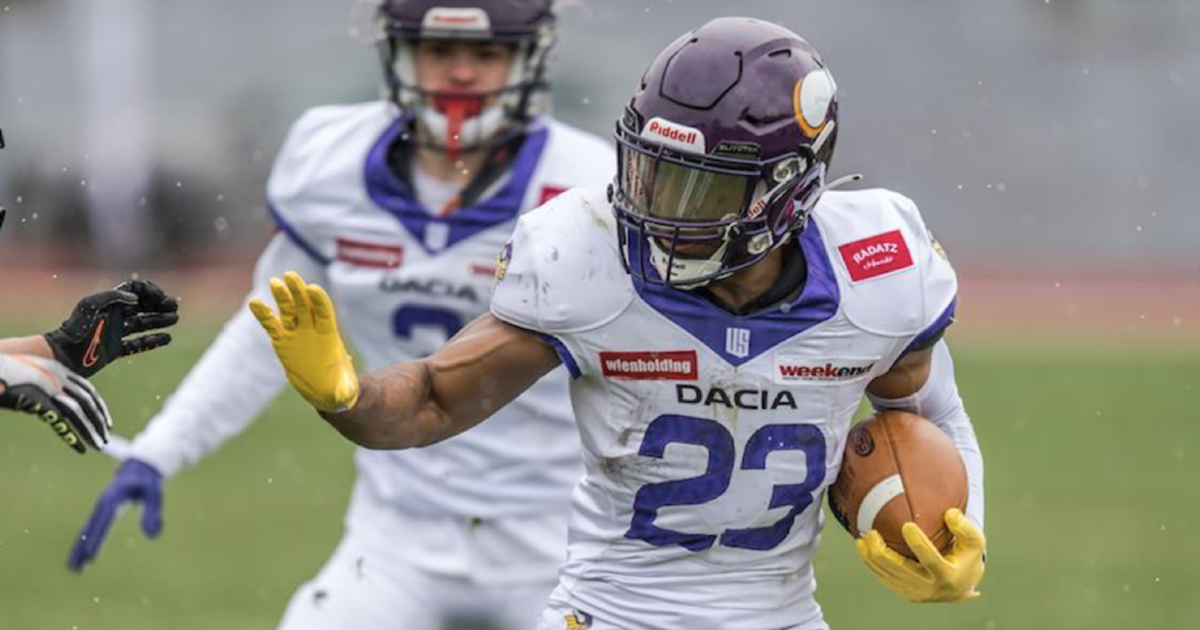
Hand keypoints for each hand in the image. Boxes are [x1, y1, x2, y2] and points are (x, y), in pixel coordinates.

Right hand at [0, 354, 110, 452]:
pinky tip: (80, 448)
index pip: (87, 389)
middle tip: (106, 435)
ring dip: (91, 430)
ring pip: (79, 413)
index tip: (106, 419)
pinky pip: (60, 423)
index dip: (98, 405)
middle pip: (87, 401)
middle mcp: (58, 378)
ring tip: (100, 445)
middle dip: (98, 420)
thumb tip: (46, 397)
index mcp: (58, 370)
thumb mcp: (28, 372)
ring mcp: (50, 390)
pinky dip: (72, 436)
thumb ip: (40, 381)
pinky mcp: (40, 403)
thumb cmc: (4, 371)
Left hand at [44, 279, 179, 376]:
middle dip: (159, 305)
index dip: (150, 292)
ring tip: (174, 320)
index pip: (134, 291)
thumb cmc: (75, 330)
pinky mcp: (115, 350)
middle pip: (141, 307)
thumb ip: (113, 297)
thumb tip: (136, 299)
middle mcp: (113, 316)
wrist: (63, 356)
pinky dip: (153, 341)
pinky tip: (167, 338)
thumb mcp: (90, 306)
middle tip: (174, 308)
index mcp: (108, 304)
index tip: (162, 298)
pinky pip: (138, 344)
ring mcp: (115, 333)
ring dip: (159, 321)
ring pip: (142, 324)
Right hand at [68, 458, 163, 571]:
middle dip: (82, 548)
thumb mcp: (154, 495)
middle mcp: (102, 504)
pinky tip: (81, 558)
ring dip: (79, 549)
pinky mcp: (101, 511)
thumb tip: (151, 536)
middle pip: (89, 529)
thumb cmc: (148, 482)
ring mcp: (100, 507)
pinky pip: (91, 529)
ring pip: (87, 531)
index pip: (103, 521)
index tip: (89, 555)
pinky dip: (84, 542)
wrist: (139, 469)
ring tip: (73, 569)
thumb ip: (153, 513)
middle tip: (75, 569)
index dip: (96, 538)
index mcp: (113, 498)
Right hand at [248, 271, 358, 412]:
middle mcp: (311, 330)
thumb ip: (345, 391)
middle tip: (290, 276)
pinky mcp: (282, 341)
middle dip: (298, 292)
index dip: (319, 301)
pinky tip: (254, 302)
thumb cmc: (338, 388)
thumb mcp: (344, 391)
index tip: (314, 289)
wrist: (326, 390)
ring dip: (282, 296)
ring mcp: (296, 334)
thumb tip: (347, 397)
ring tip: (275, 281)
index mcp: (328, 337)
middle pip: (304, 306)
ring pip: (288, 311)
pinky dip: (263, 314)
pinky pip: (271, 325)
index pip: (323, 314)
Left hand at [855, 508, 985, 602]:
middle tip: (872, 531)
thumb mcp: (974, 541)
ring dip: (870, 555)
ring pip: (886, 573)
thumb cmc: (966, 557)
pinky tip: (863, 548)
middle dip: (880, 550)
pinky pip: (883, 577)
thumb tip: (949, 513)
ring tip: (863, 536)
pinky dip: (870, 563)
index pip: (929, 558)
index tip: (906, 525)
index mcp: (947, 575)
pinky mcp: (904, 593)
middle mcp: (929, 587)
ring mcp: (914, 592)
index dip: (918, 543)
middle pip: (898, 568)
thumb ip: (964, 527)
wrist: (960, 586)